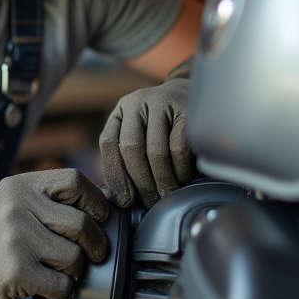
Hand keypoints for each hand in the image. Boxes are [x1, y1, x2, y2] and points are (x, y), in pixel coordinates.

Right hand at [0, 169, 109, 298]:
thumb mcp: (16, 206)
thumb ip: (53, 201)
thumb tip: (110, 203)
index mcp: (20, 186)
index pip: (75, 181)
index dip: (96, 202)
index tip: (99, 218)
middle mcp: (16, 207)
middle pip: (81, 222)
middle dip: (94, 243)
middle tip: (91, 254)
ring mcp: (15, 239)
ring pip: (75, 256)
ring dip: (75, 270)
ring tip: (58, 269)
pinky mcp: (16, 272)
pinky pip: (62, 284)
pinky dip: (62, 290)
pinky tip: (46, 285)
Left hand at [99, 74, 194, 208]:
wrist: (190, 96)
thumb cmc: (161, 126)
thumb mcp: (139, 133)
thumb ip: (127, 157)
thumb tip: (123, 198)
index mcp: (121, 111)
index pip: (108, 142)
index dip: (115, 174)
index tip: (125, 200)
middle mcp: (137, 102)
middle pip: (132, 148)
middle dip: (141, 182)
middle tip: (150, 202)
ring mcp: (162, 103)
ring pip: (156, 151)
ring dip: (162, 180)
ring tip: (166, 195)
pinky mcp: (186, 110)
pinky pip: (179, 148)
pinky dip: (180, 170)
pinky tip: (182, 180)